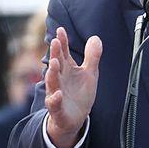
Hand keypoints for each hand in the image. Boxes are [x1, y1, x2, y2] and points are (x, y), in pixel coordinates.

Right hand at [44, 27, 101, 147]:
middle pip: (56, 64)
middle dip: (55, 54)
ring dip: (52, 73)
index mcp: (67, 69)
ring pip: (52, 82)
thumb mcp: (90, 73)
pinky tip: (58, 94)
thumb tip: (95, 37)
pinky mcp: (57, 109)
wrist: (75, 118)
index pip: (63, 52)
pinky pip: (54, 104)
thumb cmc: (80, 93)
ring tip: (55, 62)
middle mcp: (59, 79)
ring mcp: (56, 93)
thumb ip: (92, 56)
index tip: (61, 30)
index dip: (62, 42)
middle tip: (54, 41)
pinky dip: (55, 99)